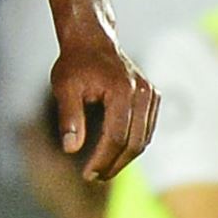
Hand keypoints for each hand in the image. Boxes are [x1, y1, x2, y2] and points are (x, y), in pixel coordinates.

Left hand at [52, 28, 157, 180]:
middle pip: (134, 142)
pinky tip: (115, 152)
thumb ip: (69, 117)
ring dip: (125, 158)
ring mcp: (151, 95)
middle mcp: (143, 93)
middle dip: (114, 164)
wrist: (92, 40)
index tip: (87, 174)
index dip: (102, 160)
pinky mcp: (153, 97)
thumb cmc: (75, 63)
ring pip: (143, 139)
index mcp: (122, 90)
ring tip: (102, 169)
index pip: (116, 137)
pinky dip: (133, 144)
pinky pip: (147, 129)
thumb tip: (70, 149)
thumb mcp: (64, 87)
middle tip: (95, 177)